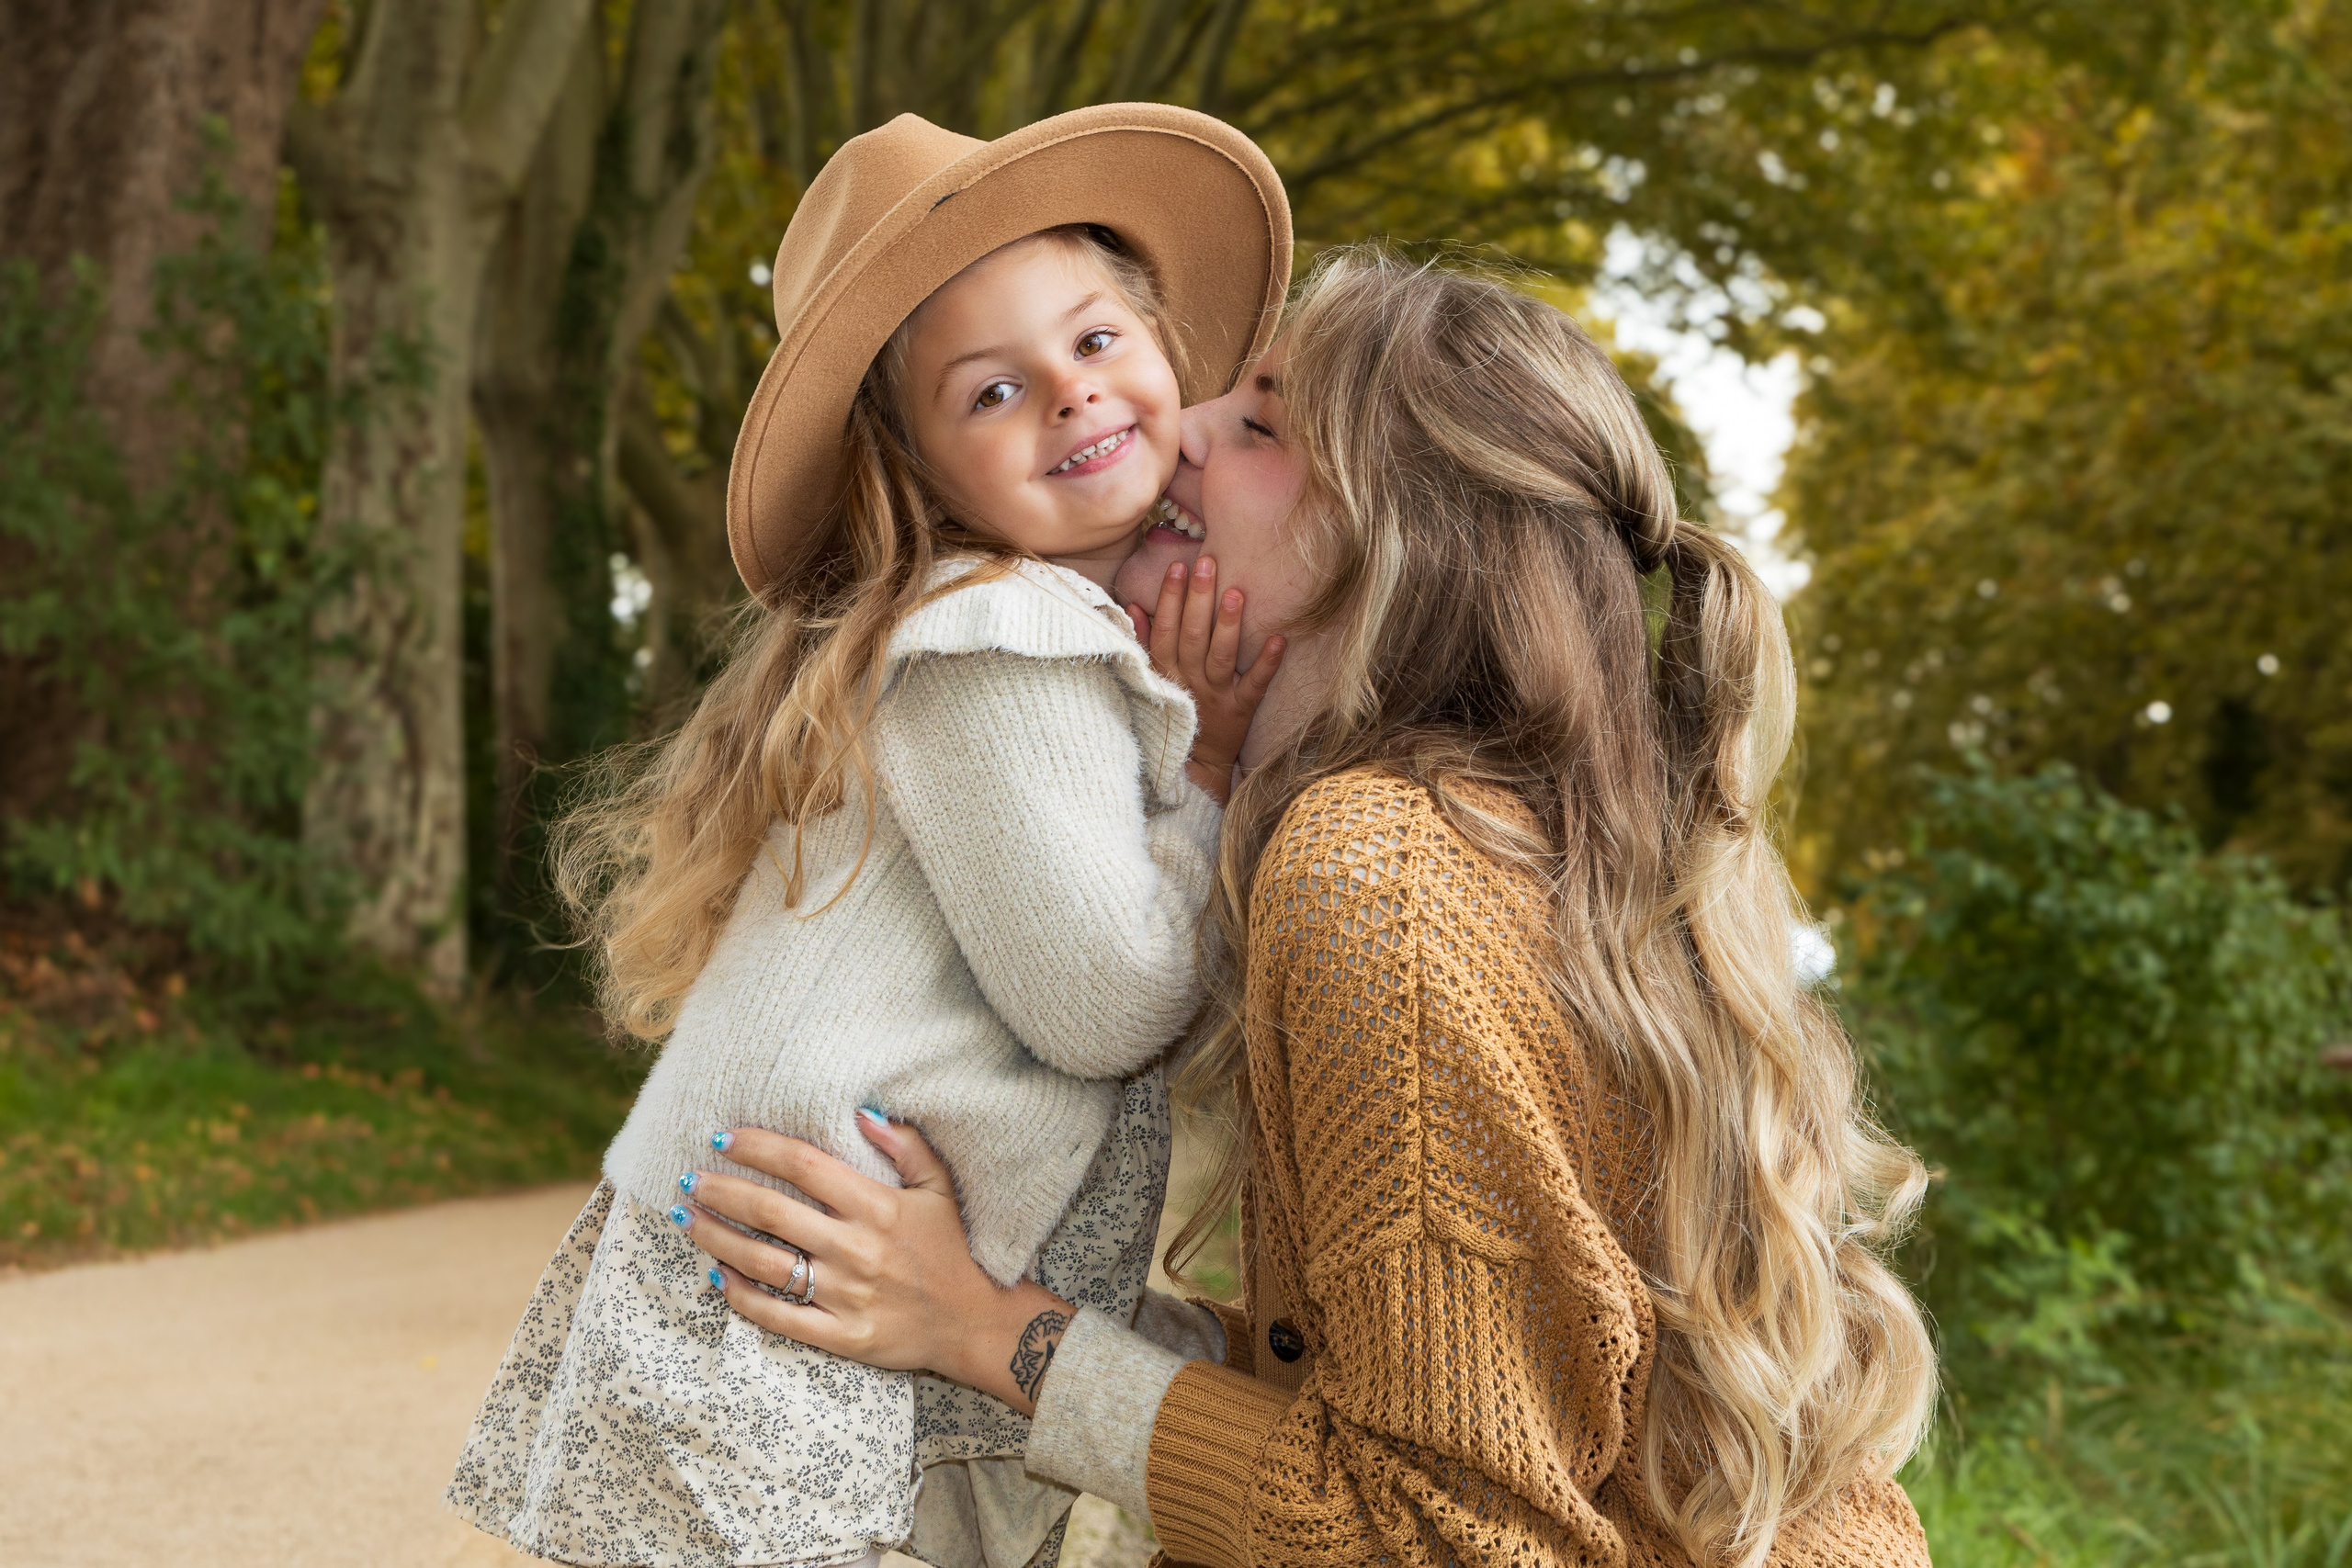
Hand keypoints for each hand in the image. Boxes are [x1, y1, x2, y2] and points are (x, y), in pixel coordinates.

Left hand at [675, 1114, 1074, 1414]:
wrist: (977, 1322)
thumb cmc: (955, 1249)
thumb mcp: (940, 1187)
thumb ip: (906, 1145)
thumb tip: (862, 1111)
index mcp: (878, 1206)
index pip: (804, 1165)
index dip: (758, 1148)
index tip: (722, 1138)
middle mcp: (856, 1248)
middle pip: (771, 1213)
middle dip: (722, 1191)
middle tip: (689, 1180)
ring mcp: (846, 1295)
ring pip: (764, 1264)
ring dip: (718, 1239)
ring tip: (688, 1220)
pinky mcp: (841, 1335)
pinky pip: (778, 1317)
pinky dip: (741, 1296)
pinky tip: (716, 1275)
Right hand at [1127, 555, 1284, 805]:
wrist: (1194, 765)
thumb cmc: (1174, 712)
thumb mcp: (1152, 678)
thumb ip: (1145, 643)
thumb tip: (1135, 607)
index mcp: (1166, 671)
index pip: (1166, 629)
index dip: (1171, 598)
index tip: (1179, 567)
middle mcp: (1190, 681)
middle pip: (1193, 637)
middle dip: (1199, 599)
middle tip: (1209, 563)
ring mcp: (1216, 696)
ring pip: (1221, 657)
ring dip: (1228, 625)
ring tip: (1236, 593)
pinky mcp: (1241, 710)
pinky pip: (1255, 684)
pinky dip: (1268, 663)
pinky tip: (1280, 639)